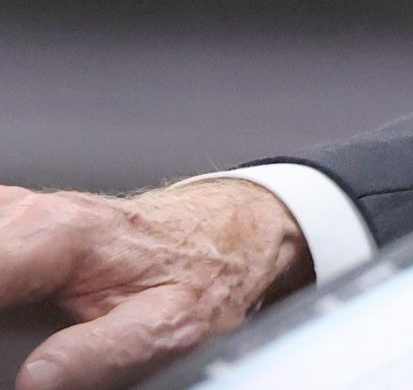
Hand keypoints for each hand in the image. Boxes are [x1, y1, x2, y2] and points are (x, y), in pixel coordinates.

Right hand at [0, 180, 307, 389]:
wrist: (218, 235)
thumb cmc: (199, 272)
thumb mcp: (170, 324)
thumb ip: (98, 354)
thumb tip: (36, 381)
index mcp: (56, 234)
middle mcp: (23, 212)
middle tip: (8, 338)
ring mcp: (7, 212)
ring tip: (10, 330)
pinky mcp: (1, 223)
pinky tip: (7, 304)